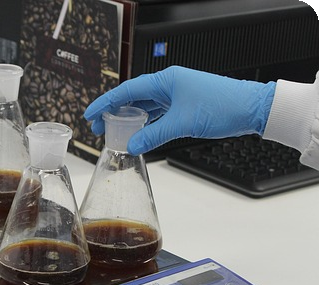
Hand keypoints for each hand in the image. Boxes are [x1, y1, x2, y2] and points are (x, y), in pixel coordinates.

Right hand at [83, 66, 275, 154]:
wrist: (252, 109)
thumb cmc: (222, 106)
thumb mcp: (182, 124)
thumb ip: (153, 136)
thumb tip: (131, 146)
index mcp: (165, 80)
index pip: (126, 90)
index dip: (105, 103)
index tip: (90, 114)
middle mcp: (169, 84)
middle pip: (132, 98)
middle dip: (113, 113)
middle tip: (98, 129)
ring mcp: (176, 94)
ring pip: (145, 106)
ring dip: (129, 119)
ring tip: (114, 133)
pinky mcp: (184, 105)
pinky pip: (158, 113)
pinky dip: (146, 123)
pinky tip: (138, 133)